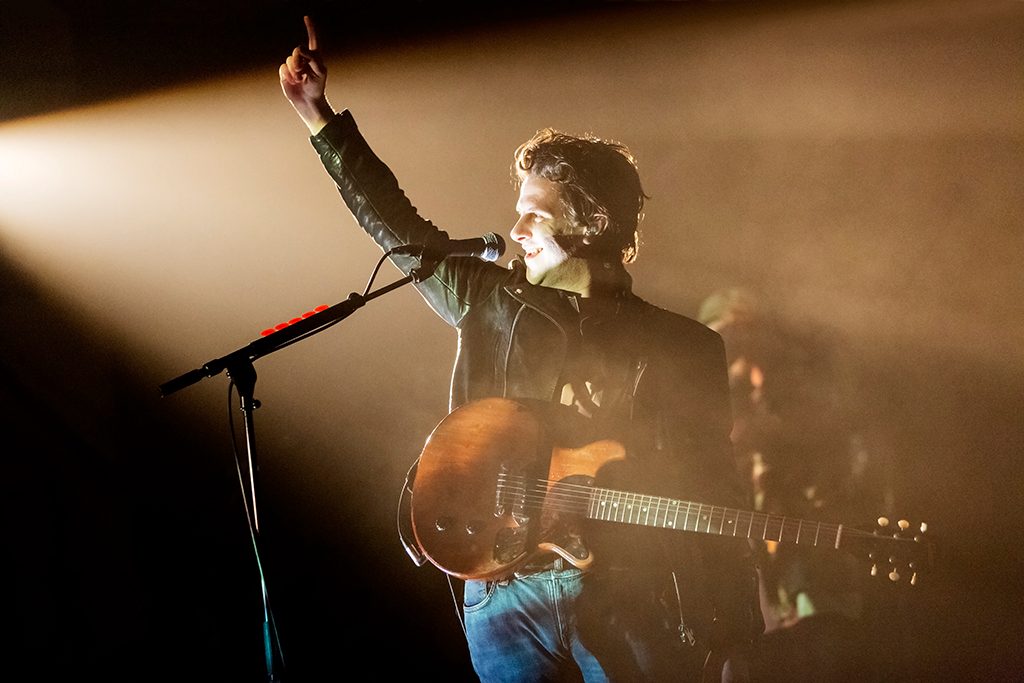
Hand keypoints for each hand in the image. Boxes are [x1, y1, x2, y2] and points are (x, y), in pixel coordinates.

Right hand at [279, 15, 334, 133]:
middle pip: (297, 49)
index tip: (307, 17)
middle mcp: (303, 58)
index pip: (313, 39)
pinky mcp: (285, 72)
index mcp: (314, 56)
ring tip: (300, 78)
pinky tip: (294, 81)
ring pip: (289, 59)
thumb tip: (300, 49)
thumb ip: (312, 58)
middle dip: (299, 60)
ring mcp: (293, 65)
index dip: (310, 28)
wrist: (308, 100)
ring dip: (294, 70)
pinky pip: (283, 68)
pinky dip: (288, 75)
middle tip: (302, 71)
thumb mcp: (320, 71)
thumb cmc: (317, 86)